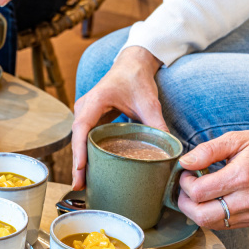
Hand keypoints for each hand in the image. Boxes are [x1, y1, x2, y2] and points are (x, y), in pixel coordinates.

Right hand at [71, 46, 165, 189]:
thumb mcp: (149, 103)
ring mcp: (85, 112)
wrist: (133, 63)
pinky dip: (85, 152)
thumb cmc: (137, 79)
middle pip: (77, 139)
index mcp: (94, 102)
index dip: (79, 151)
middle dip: (77, 163)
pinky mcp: (90, 117)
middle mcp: (84, 107)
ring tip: (82, 181)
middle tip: (80, 185)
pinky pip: (84, 137)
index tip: (80, 170)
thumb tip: (171, 151)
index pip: (82, 129)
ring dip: (79, 160)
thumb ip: (158, 126)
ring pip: (78, 139)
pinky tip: (88, 168)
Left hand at [177, 130, 248, 228]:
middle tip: (186, 188)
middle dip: (184, 202)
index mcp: (241, 177)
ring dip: (195, 211)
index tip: (187, 173)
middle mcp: (247, 199)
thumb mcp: (236, 139)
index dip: (184, 183)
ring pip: (210, 223)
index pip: (198, 192)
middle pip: (201, 215)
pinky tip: (211, 201)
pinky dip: (210, 216)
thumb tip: (185, 162)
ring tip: (197, 194)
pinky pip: (224, 225)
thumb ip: (207, 150)